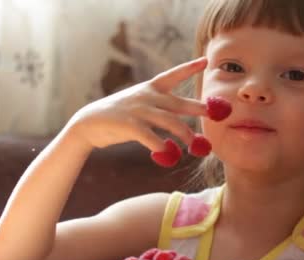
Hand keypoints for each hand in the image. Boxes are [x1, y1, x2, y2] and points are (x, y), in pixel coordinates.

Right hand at [68, 57, 207, 151]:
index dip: (189, 68)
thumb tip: (183, 129)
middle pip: (179, 103)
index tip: (206, 60)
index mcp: (149, 88)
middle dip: (198, 108)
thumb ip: (160, 112)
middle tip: (214, 112)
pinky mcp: (130, 126)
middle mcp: (146, 96)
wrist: (88, 124)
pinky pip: (152, 138)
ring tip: (196, 146)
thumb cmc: (119, 117)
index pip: (173, 75)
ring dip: (186, 135)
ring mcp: (138, 110)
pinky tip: (168, 155)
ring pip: (171, 123)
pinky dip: (163, 147)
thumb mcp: (139, 105)